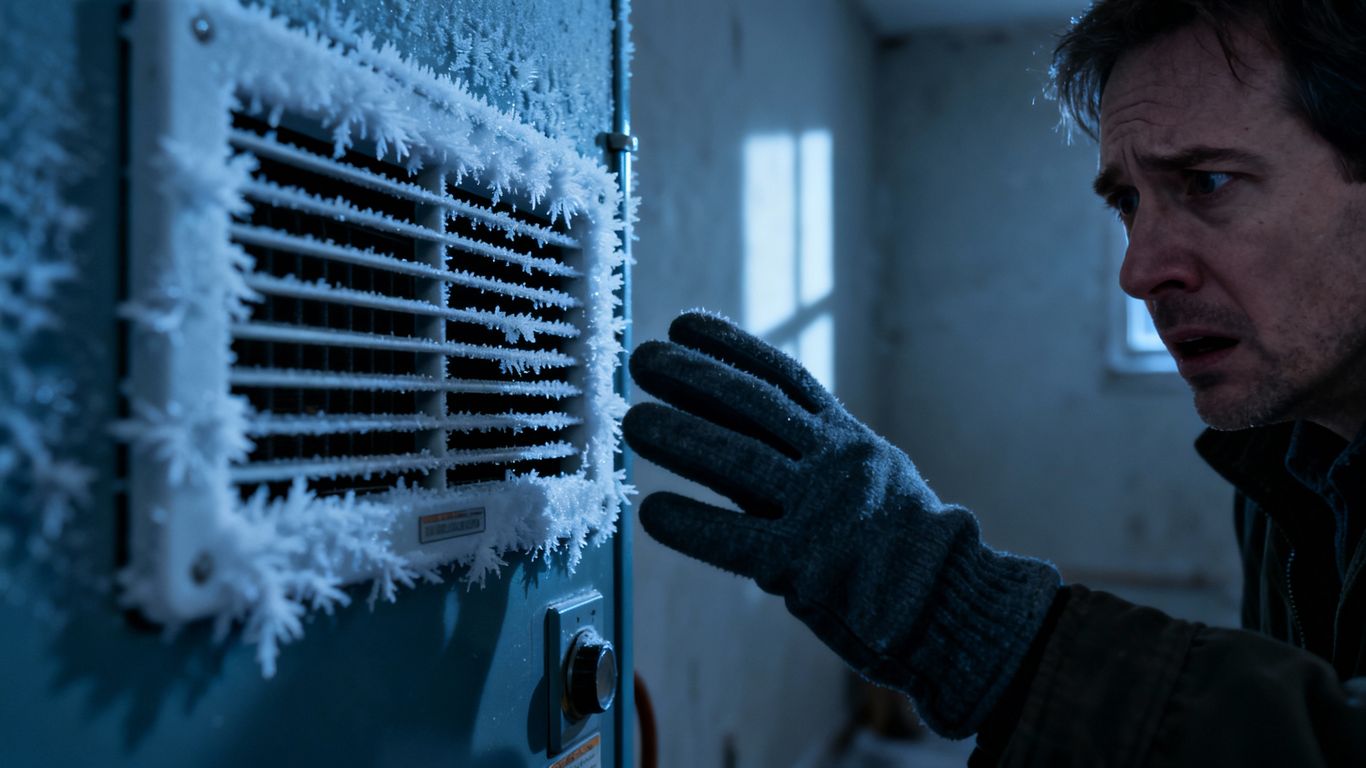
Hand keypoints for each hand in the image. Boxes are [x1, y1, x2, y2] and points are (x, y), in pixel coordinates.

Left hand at [623, 311, 1058, 736]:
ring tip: (633, 422)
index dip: (730, 346)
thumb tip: (737, 426)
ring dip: (679, 436)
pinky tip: (651, 513)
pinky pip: (734, 537)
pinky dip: (691, 523)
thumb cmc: (903, 551)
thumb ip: (812, 457)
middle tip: (641, 360)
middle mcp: (837, 462)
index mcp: (850, 440)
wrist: (954, 608)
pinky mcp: (809, 565)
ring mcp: (823, 510)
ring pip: (737, 458)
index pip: (782, 377)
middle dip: (691, 377)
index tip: (682, 325)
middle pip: (751, 405)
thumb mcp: (871, 481)